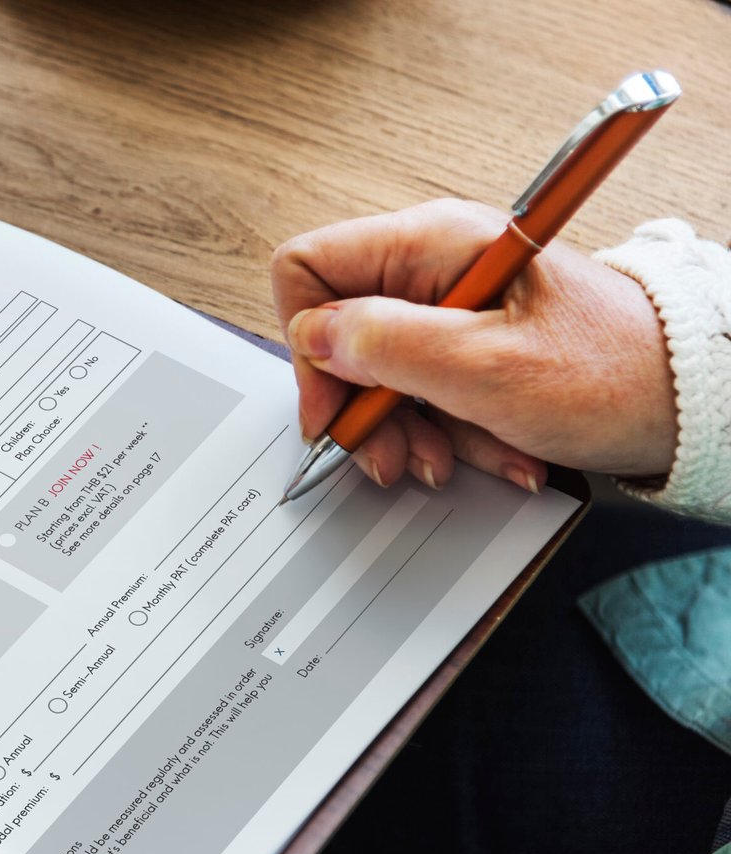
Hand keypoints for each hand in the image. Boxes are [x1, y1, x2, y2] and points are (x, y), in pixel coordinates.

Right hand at [272, 198, 676, 490]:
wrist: (693, 400)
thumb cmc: (613, 373)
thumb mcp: (486, 368)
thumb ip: (387, 346)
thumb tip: (315, 337)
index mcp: (431, 244)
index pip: (309, 269)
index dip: (309, 344)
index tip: (335, 407)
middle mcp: (433, 266)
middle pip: (342, 334)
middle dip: (365, 408)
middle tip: (394, 455)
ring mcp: (451, 306)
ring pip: (381, 374)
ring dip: (410, 431)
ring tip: (454, 460)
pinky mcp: (471, 343)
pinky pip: (426, 392)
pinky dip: (450, 432)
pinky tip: (492, 452)